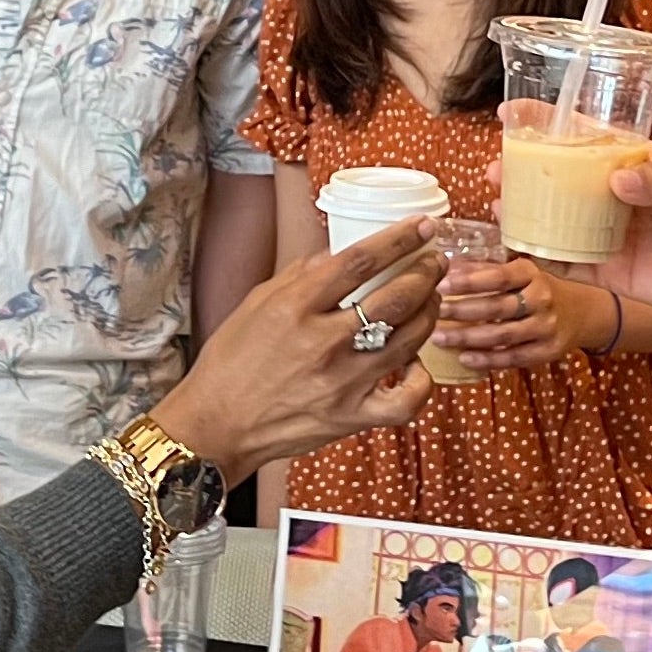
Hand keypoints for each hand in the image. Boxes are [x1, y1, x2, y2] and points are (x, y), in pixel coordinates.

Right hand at [156, 218, 441, 483]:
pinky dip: (421, 379)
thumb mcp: (255, 303)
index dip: (398, 239)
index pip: (359, 262)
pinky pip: (407, 400)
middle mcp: (322, 343)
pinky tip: (416, 363)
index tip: (421, 227)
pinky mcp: (352, 418)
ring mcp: (341, 384)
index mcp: (294, 308)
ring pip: (409, 341)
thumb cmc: (232, 362)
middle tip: (435, 262)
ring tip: (430, 299)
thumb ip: (300, 275)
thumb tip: (337, 252)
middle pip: (395, 298)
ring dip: (429, 313)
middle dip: (425, 273)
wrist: (217, 424)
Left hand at [432, 254, 608, 371]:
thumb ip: (487, 268)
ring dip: (469, 337)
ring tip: (439, 338)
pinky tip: (464, 358)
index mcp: (531, 274)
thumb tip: (448, 263)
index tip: (441, 284)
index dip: (469, 281)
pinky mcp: (548, 351)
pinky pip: (514, 357)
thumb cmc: (539, 289)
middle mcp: (542, 299)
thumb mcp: (521, 272)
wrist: (583, 313)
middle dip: (463, 310)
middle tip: (433, 312)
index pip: (499, 277)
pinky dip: (488, 360)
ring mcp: (546, 327)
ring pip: (503, 334)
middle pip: (498, 306)